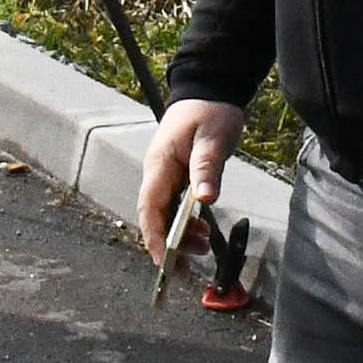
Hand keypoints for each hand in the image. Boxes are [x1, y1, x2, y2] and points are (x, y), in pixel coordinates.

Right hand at [137, 99, 242, 253]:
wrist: (209, 90)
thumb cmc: (210, 110)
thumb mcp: (213, 138)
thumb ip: (207, 168)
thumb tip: (205, 199)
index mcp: (160, 164)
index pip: (149, 207)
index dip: (154, 236)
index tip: (165, 261)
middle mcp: (158, 173)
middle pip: (154, 217)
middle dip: (166, 246)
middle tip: (184, 271)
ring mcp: (166, 175)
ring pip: (165, 215)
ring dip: (179, 236)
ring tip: (203, 248)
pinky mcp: (177, 177)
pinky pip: (175, 208)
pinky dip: (186, 224)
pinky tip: (204, 231)